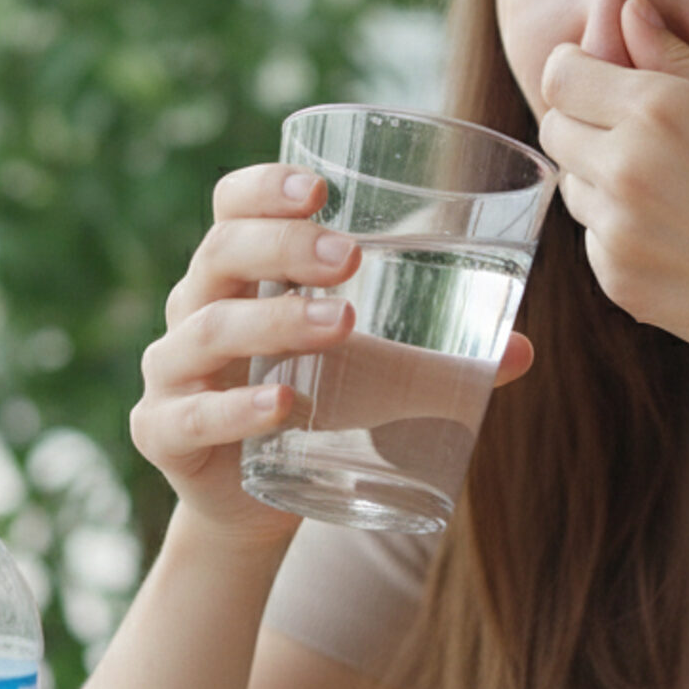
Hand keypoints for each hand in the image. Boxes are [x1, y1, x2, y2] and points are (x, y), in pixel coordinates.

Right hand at [130, 164, 534, 551]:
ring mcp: (173, 371)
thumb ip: (443, 359)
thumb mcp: (379, 374)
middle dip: (285, 246)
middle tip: (352, 257)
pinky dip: (234, 409)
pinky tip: (281, 406)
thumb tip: (525, 350)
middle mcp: (196, 308)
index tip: (320, 188)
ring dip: (275, 320)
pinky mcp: (163, 433)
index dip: (264, 188)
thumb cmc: (317, 405)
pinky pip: (188, 415)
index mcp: (241, 274)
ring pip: (208, 330)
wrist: (257, 501)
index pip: (233, 208)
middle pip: (221, 253)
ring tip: (341, 323)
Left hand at [536, 0, 688, 374]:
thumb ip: (681, 59)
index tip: (605, 79)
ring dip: (601, 180)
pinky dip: (619, 232)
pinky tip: (678, 237)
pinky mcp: (616, 280)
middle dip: (585, 123)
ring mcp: (615, 228)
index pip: (561, 74)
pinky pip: (592, 238)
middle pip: (554, 127)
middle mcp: (625, 166)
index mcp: (659, 109)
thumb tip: (629, 12)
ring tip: (671, 191)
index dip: (578, 71)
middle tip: (642, 137)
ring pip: (571, 186)